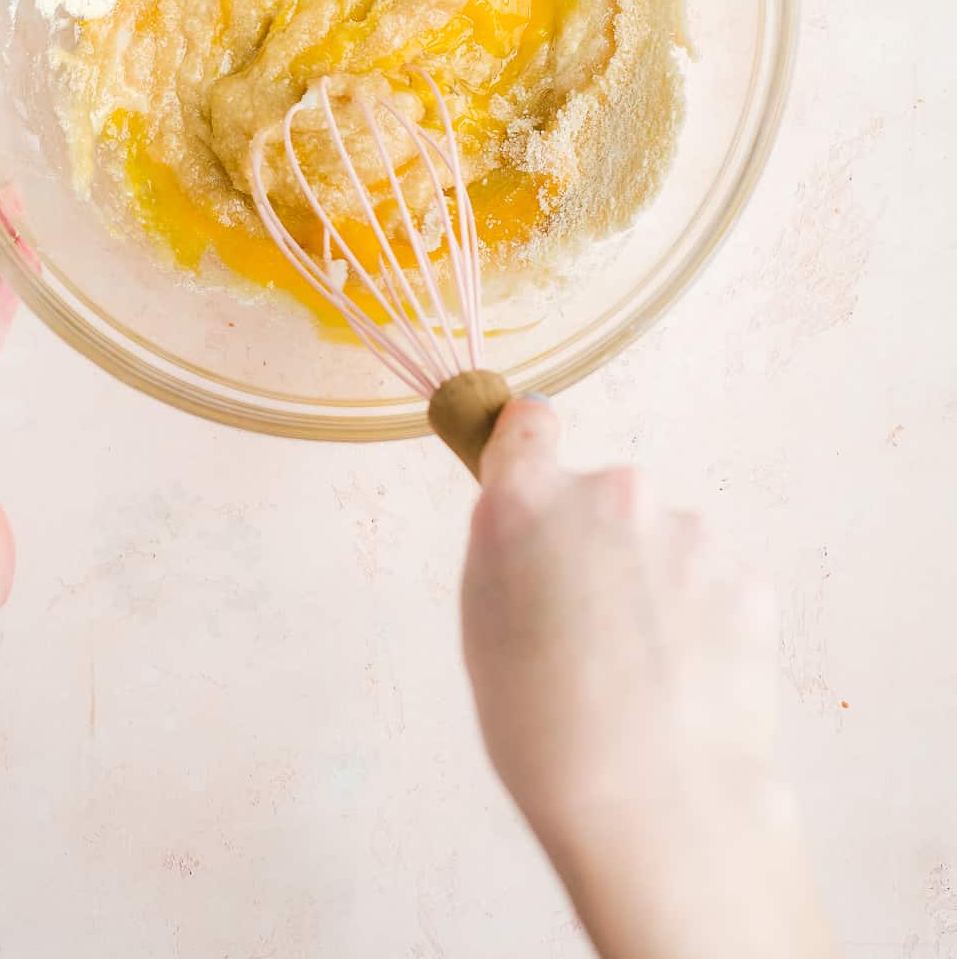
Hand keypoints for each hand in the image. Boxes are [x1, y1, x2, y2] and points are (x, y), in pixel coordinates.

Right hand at [462, 401, 834, 958]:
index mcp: (526, 501)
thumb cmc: (548, 734)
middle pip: (603, 498)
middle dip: (599, 544)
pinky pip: (713, 583)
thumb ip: (509, 551)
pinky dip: (702, 620)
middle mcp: (610, 492)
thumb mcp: (483, 630)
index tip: (531, 465)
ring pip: (664, 543)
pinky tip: (686, 683)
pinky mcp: (746, 574)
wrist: (657, 803)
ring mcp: (687, 530)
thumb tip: (533, 530)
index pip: (528, 426)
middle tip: (590, 631)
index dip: (528, 446)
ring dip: (655, 586)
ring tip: (643, 676)